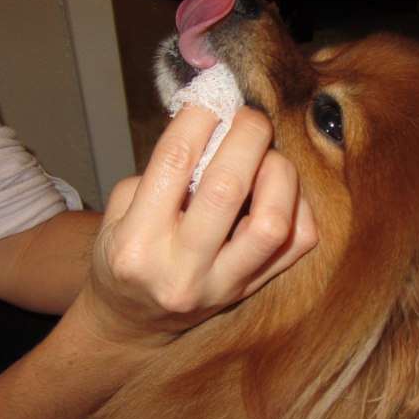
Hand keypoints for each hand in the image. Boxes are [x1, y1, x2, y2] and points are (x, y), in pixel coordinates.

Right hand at [76, 105, 316, 347]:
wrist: (133, 322)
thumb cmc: (126, 255)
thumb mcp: (119, 213)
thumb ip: (161, 171)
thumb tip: (216, 123)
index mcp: (137, 244)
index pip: (175, 162)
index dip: (201, 116)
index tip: (214, 96)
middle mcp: (182, 269)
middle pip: (228, 186)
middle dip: (247, 134)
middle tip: (249, 116)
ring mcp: (223, 286)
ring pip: (272, 222)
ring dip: (278, 173)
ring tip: (266, 157)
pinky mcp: (253, 290)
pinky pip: (297, 244)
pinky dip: (299, 206)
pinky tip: (280, 191)